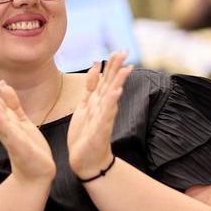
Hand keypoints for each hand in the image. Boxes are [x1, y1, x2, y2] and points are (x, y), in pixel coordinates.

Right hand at [0, 75, 55, 182]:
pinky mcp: (18, 144)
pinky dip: (0, 122)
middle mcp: (5, 127)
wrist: (36, 171)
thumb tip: (2, 84)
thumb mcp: (22, 121)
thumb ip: (13, 104)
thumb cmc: (29, 146)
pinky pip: (8, 131)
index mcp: (7, 120)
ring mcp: (11, 135)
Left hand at [67, 52, 131, 177]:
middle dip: (117, 68)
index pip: (106, 79)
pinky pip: (106, 114)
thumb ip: (90, 87)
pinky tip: (116, 93)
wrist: (86, 160)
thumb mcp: (84, 105)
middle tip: (125, 52)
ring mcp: (104, 118)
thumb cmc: (86, 134)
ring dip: (119, 82)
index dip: (112, 65)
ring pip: (112, 97)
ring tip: (126, 69)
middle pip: (111, 84)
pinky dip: (111, 103)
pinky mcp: (100, 130)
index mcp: (98, 101)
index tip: (119, 50)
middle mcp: (104, 107)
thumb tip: (96, 65)